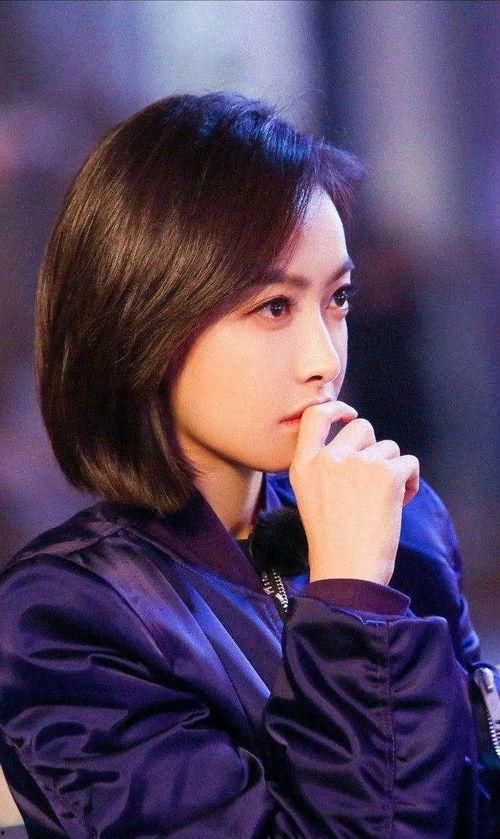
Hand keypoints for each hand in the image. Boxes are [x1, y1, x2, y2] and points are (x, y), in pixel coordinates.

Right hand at [288, 401, 419, 584]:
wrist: (347, 572)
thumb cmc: (332, 543)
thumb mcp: (311, 497)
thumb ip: (326, 466)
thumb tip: (359, 441)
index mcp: (303, 465)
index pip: (315, 416)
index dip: (336, 408)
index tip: (348, 414)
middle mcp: (328, 459)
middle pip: (362, 427)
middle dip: (373, 448)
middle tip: (373, 480)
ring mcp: (357, 464)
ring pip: (389, 447)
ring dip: (392, 469)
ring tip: (384, 501)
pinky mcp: (386, 474)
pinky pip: (409, 463)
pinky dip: (410, 482)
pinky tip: (400, 503)